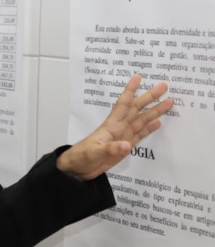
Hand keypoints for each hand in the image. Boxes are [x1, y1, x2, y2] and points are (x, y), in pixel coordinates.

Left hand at [57, 74, 173, 180]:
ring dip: (154, 111)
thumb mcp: (95, 152)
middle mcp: (119, 128)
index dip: (129, 91)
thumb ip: (111, 148)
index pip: (123, 104)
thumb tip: (127, 145)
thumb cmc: (82, 157)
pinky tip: (158, 122)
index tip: (137, 77)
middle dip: (149, 97)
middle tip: (164, 86)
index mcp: (111, 126)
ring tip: (169, 102)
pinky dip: (149, 128)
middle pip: (137, 108)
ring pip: (142, 120)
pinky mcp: (125, 147)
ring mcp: (123, 136)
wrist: (78, 169)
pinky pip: (140, 134)